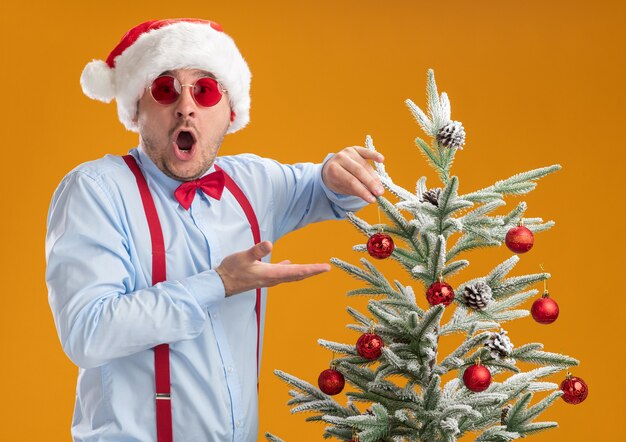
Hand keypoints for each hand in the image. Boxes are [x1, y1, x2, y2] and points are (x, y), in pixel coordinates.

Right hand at [215, 241, 330, 296]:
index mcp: (272, 274)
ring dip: (304, 271)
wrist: (221, 283)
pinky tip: (290, 263)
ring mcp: (269, 278)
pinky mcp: (264, 276)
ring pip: (291, 275)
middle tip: (327, 268)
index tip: (325, 268)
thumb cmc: (232, 270)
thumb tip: (269, 244)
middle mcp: (274, 278)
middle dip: (313, 271)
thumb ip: (257, 251)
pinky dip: (290, 269)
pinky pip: (281, 273)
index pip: (297, 271)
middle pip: (298, 275)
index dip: (313, 269)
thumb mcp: (244, 257)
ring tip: (315, 268)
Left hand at [322, 146, 384, 202]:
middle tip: (380, 193)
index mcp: (334, 169)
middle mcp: (340, 158)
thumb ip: (356, 191)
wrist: (329, 168)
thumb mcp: (342, 188)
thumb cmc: (337, 181)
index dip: (362, 191)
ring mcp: (348, 152)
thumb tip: (372, 197)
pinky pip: (366, 152)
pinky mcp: (355, 148)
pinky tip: (381, 159)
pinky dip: (374, 155)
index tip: (372, 199)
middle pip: (359, 171)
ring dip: (374, 177)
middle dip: (371, 183)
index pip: (351, 181)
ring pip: (365, 165)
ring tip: (380, 188)